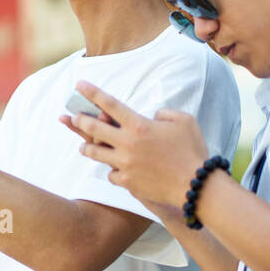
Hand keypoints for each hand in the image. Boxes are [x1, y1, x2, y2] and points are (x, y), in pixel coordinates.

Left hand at [59, 80, 208, 207]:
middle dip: (80, 121)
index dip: (91, 93)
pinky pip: (112, 174)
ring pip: (96, 154)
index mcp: (139, 125)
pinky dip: (113, 171)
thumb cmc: (192, 151)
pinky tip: (115, 170)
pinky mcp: (127, 182)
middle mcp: (127, 144)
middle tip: (73, 117)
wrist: (196, 186)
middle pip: (93, 129)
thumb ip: (165, 113)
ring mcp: (125, 164)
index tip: (78, 84)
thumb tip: (152, 116)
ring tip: (84, 147)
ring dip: (88, 148)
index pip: (110, 104)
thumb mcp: (184, 121)